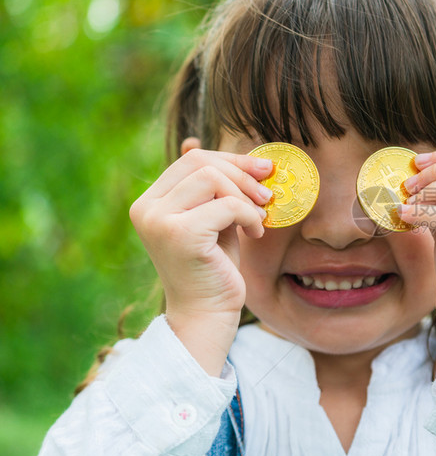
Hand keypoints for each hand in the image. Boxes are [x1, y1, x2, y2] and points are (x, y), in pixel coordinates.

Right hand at [129, 147, 272, 373]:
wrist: (207, 314)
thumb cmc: (214, 267)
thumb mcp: (213, 219)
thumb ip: (210, 187)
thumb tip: (197, 141)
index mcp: (150, 201)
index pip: (193, 159)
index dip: (233, 160)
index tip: (264, 170)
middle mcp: (146, 208)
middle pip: (201, 162)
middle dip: (242, 173)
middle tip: (268, 194)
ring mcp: (158, 220)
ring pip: (213, 178)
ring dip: (246, 196)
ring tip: (258, 219)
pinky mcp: (180, 234)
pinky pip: (226, 205)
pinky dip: (249, 215)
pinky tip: (254, 234)